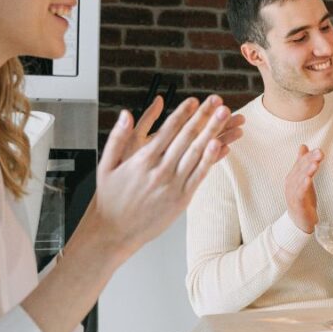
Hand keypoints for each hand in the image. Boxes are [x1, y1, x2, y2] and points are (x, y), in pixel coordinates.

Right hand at [90, 95, 232, 258]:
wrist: (114, 231)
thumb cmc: (110, 198)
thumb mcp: (106, 164)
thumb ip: (118, 137)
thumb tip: (126, 113)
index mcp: (142, 159)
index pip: (168, 129)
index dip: (183, 112)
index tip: (195, 100)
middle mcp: (160, 169)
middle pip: (187, 137)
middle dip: (204, 116)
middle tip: (217, 101)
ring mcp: (172, 184)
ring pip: (197, 153)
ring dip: (214, 132)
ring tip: (226, 116)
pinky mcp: (181, 199)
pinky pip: (200, 175)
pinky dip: (211, 159)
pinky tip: (222, 145)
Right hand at [286, 145, 322, 232]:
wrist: (299, 221)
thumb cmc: (302, 198)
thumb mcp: (304, 178)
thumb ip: (303, 163)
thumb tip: (303, 146)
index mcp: (292, 176)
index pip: (300, 163)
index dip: (309, 156)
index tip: (319, 150)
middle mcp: (290, 183)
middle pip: (300, 169)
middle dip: (310, 160)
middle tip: (319, 153)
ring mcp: (293, 193)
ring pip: (300, 180)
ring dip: (307, 171)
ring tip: (315, 164)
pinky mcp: (297, 204)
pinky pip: (299, 194)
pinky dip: (303, 186)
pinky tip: (308, 180)